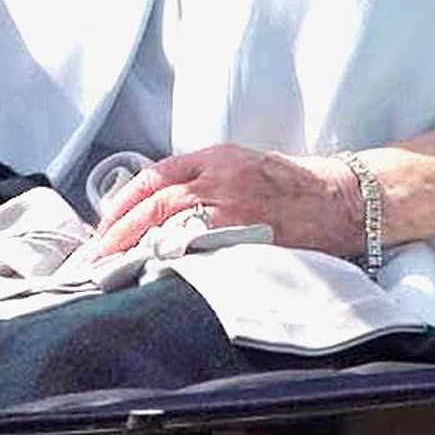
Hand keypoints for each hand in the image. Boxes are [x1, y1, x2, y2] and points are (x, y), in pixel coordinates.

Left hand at [89, 142, 363, 259]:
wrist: (338, 198)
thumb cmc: (290, 184)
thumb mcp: (242, 165)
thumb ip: (203, 179)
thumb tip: (157, 208)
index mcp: (215, 157)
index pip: (154, 176)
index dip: (122, 202)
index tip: (102, 226)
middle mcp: (219, 178)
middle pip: (154, 203)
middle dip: (119, 230)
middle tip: (96, 255)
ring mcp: (233, 209)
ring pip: (170, 227)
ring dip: (137, 249)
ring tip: (114, 270)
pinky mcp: (248, 238)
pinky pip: (200, 251)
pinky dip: (173, 263)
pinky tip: (154, 277)